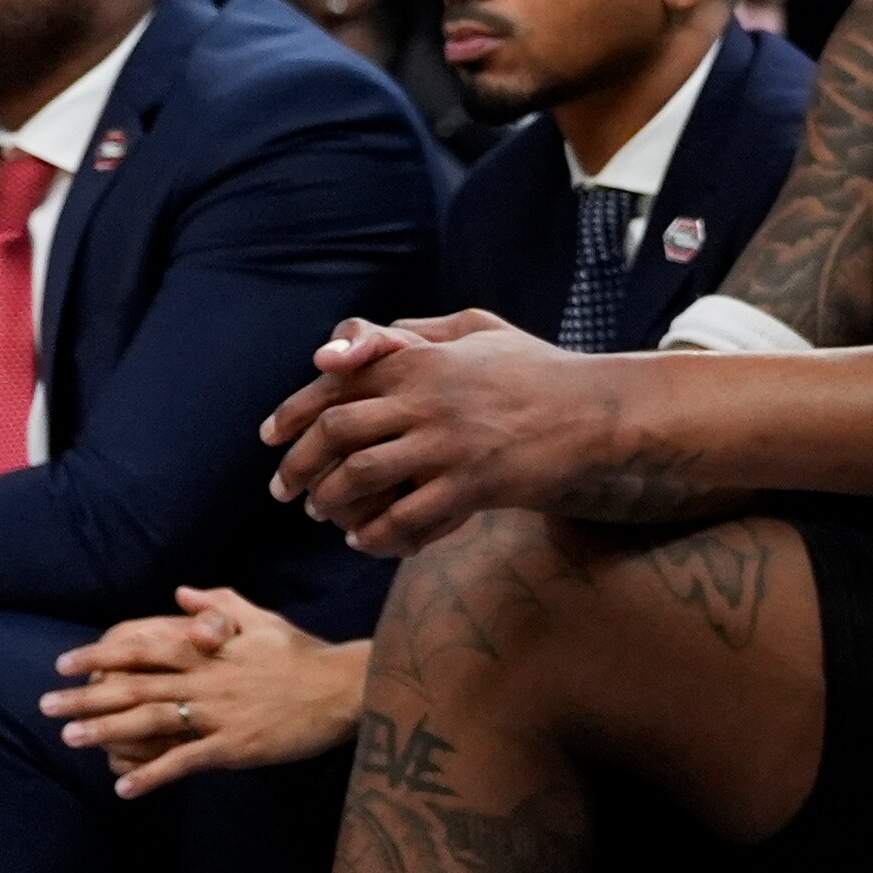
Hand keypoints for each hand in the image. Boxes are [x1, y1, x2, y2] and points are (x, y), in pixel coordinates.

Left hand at [43, 587, 363, 795]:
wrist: (348, 687)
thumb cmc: (307, 654)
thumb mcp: (264, 621)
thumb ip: (220, 605)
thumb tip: (182, 593)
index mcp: (210, 651)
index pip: (144, 649)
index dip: (101, 655)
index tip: (65, 663)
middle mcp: (207, 680)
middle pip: (136, 686)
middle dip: (87, 696)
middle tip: (45, 705)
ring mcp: (220, 714)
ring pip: (152, 721)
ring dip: (107, 732)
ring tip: (69, 738)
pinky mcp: (236, 745)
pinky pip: (185, 761)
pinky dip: (152, 775)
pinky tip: (123, 788)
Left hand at [261, 312, 631, 552]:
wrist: (603, 414)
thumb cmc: (541, 372)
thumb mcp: (482, 330)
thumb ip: (421, 333)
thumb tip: (363, 341)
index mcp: (422, 359)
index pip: (334, 384)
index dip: (292, 413)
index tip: (270, 439)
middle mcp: (428, 398)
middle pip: (336, 431)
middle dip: (299, 465)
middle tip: (285, 490)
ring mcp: (450, 443)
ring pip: (361, 475)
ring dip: (332, 500)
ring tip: (325, 514)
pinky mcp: (475, 484)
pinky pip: (407, 517)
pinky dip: (377, 535)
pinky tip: (368, 541)